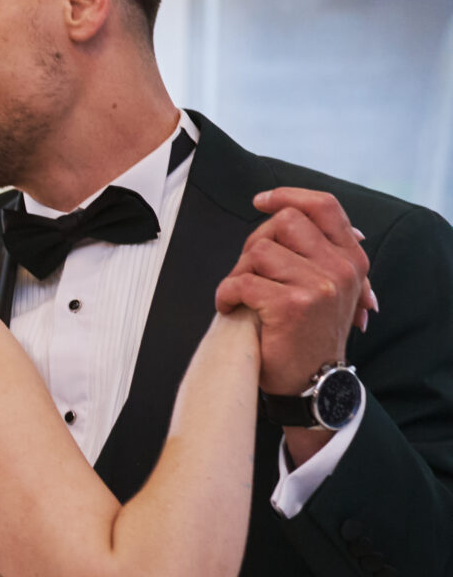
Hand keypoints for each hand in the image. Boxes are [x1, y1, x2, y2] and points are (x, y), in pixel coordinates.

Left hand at [213, 188, 376, 396]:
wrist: (313, 381)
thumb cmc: (309, 333)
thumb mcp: (330, 287)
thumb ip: (318, 250)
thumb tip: (295, 210)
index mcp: (351, 258)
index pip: (324, 206)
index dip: (289, 195)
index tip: (261, 201)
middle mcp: (340, 267)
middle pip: (284, 222)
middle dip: (256, 243)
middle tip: (250, 272)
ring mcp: (319, 284)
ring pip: (259, 250)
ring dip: (240, 272)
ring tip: (243, 296)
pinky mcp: (292, 304)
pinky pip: (242, 281)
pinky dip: (226, 294)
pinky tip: (231, 307)